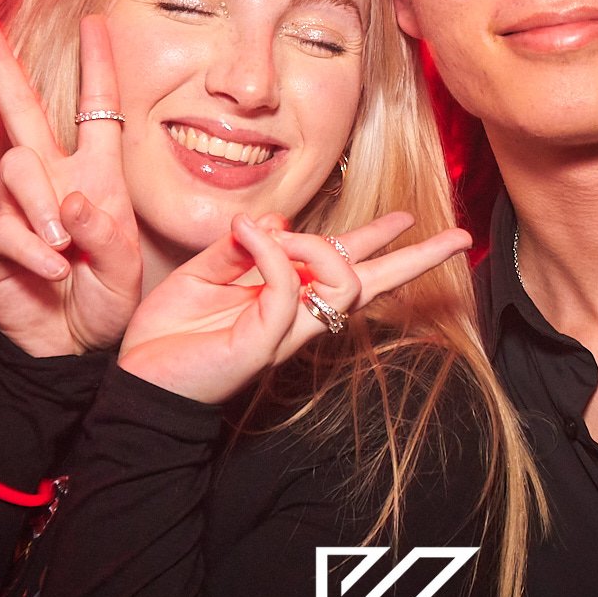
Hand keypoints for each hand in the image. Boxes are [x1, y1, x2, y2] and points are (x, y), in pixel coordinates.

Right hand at [0, 14, 141, 357]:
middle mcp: (53, 180)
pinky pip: (5, 228)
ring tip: (65, 245)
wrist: (72, 348)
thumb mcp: (124, 268)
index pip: (98, 109)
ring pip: (16, 167)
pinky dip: (33, 249)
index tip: (96, 20)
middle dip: (1, 65)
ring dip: (42, 205)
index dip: (97, 66)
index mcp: (96, 175)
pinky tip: (54, 270)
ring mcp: (19, 208)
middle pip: (21, 111)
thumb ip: (105, 234)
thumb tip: (72, 200)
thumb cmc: (105, 299)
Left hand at [118, 211, 470, 403]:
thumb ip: (241, 246)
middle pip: (371, 285)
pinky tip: (251, 232)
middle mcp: (298, 316)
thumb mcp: (205, 271)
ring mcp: (286, 331)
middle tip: (458, 238)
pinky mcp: (265, 343)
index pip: (346, 267)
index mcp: (287, 297)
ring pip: (343, 283)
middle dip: (416, 260)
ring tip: (279, 230)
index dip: (379, 242)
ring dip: (316, 241)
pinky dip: (274, 250)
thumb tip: (277, 216)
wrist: (139, 380)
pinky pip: (289, 288)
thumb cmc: (171, 332)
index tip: (409, 219)